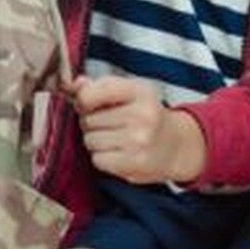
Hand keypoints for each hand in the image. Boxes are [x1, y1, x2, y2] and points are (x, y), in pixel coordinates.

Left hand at [68, 75, 205, 184]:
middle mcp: (142, 115)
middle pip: (87, 119)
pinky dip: (103, 158)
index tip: (89, 104)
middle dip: (91, 123)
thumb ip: (98, 86)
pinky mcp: (135, 164)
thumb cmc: (146, 115)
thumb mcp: (129, 92)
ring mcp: (139, 141)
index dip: (82, 101)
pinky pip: (97, 159)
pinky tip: (119, 153)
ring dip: (96, 141)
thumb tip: (73, 84)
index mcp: (139, 91)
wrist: (176, 146)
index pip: (90, 94)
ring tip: (116, 138)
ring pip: (90, 140)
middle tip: (110, 124)